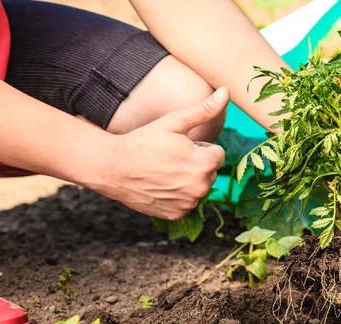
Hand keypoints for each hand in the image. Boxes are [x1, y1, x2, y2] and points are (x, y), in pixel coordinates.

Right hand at [93, 87, 229, 219]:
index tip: (180, 146)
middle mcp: (201, 187)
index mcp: (205, 164)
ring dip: (188, 180)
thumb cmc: (144, 141)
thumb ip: (205, 109)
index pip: (218, 154)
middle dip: (196, 164)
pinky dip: (177, 196)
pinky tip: (160, 185)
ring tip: (164, 171)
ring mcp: (188, 203)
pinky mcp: (176, 214)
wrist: (114, 167)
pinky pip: (186, 202)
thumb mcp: (174, 122)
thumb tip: (226, 91)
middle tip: (170, 158)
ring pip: (198, 188)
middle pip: (210, 172)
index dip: (200, 148)